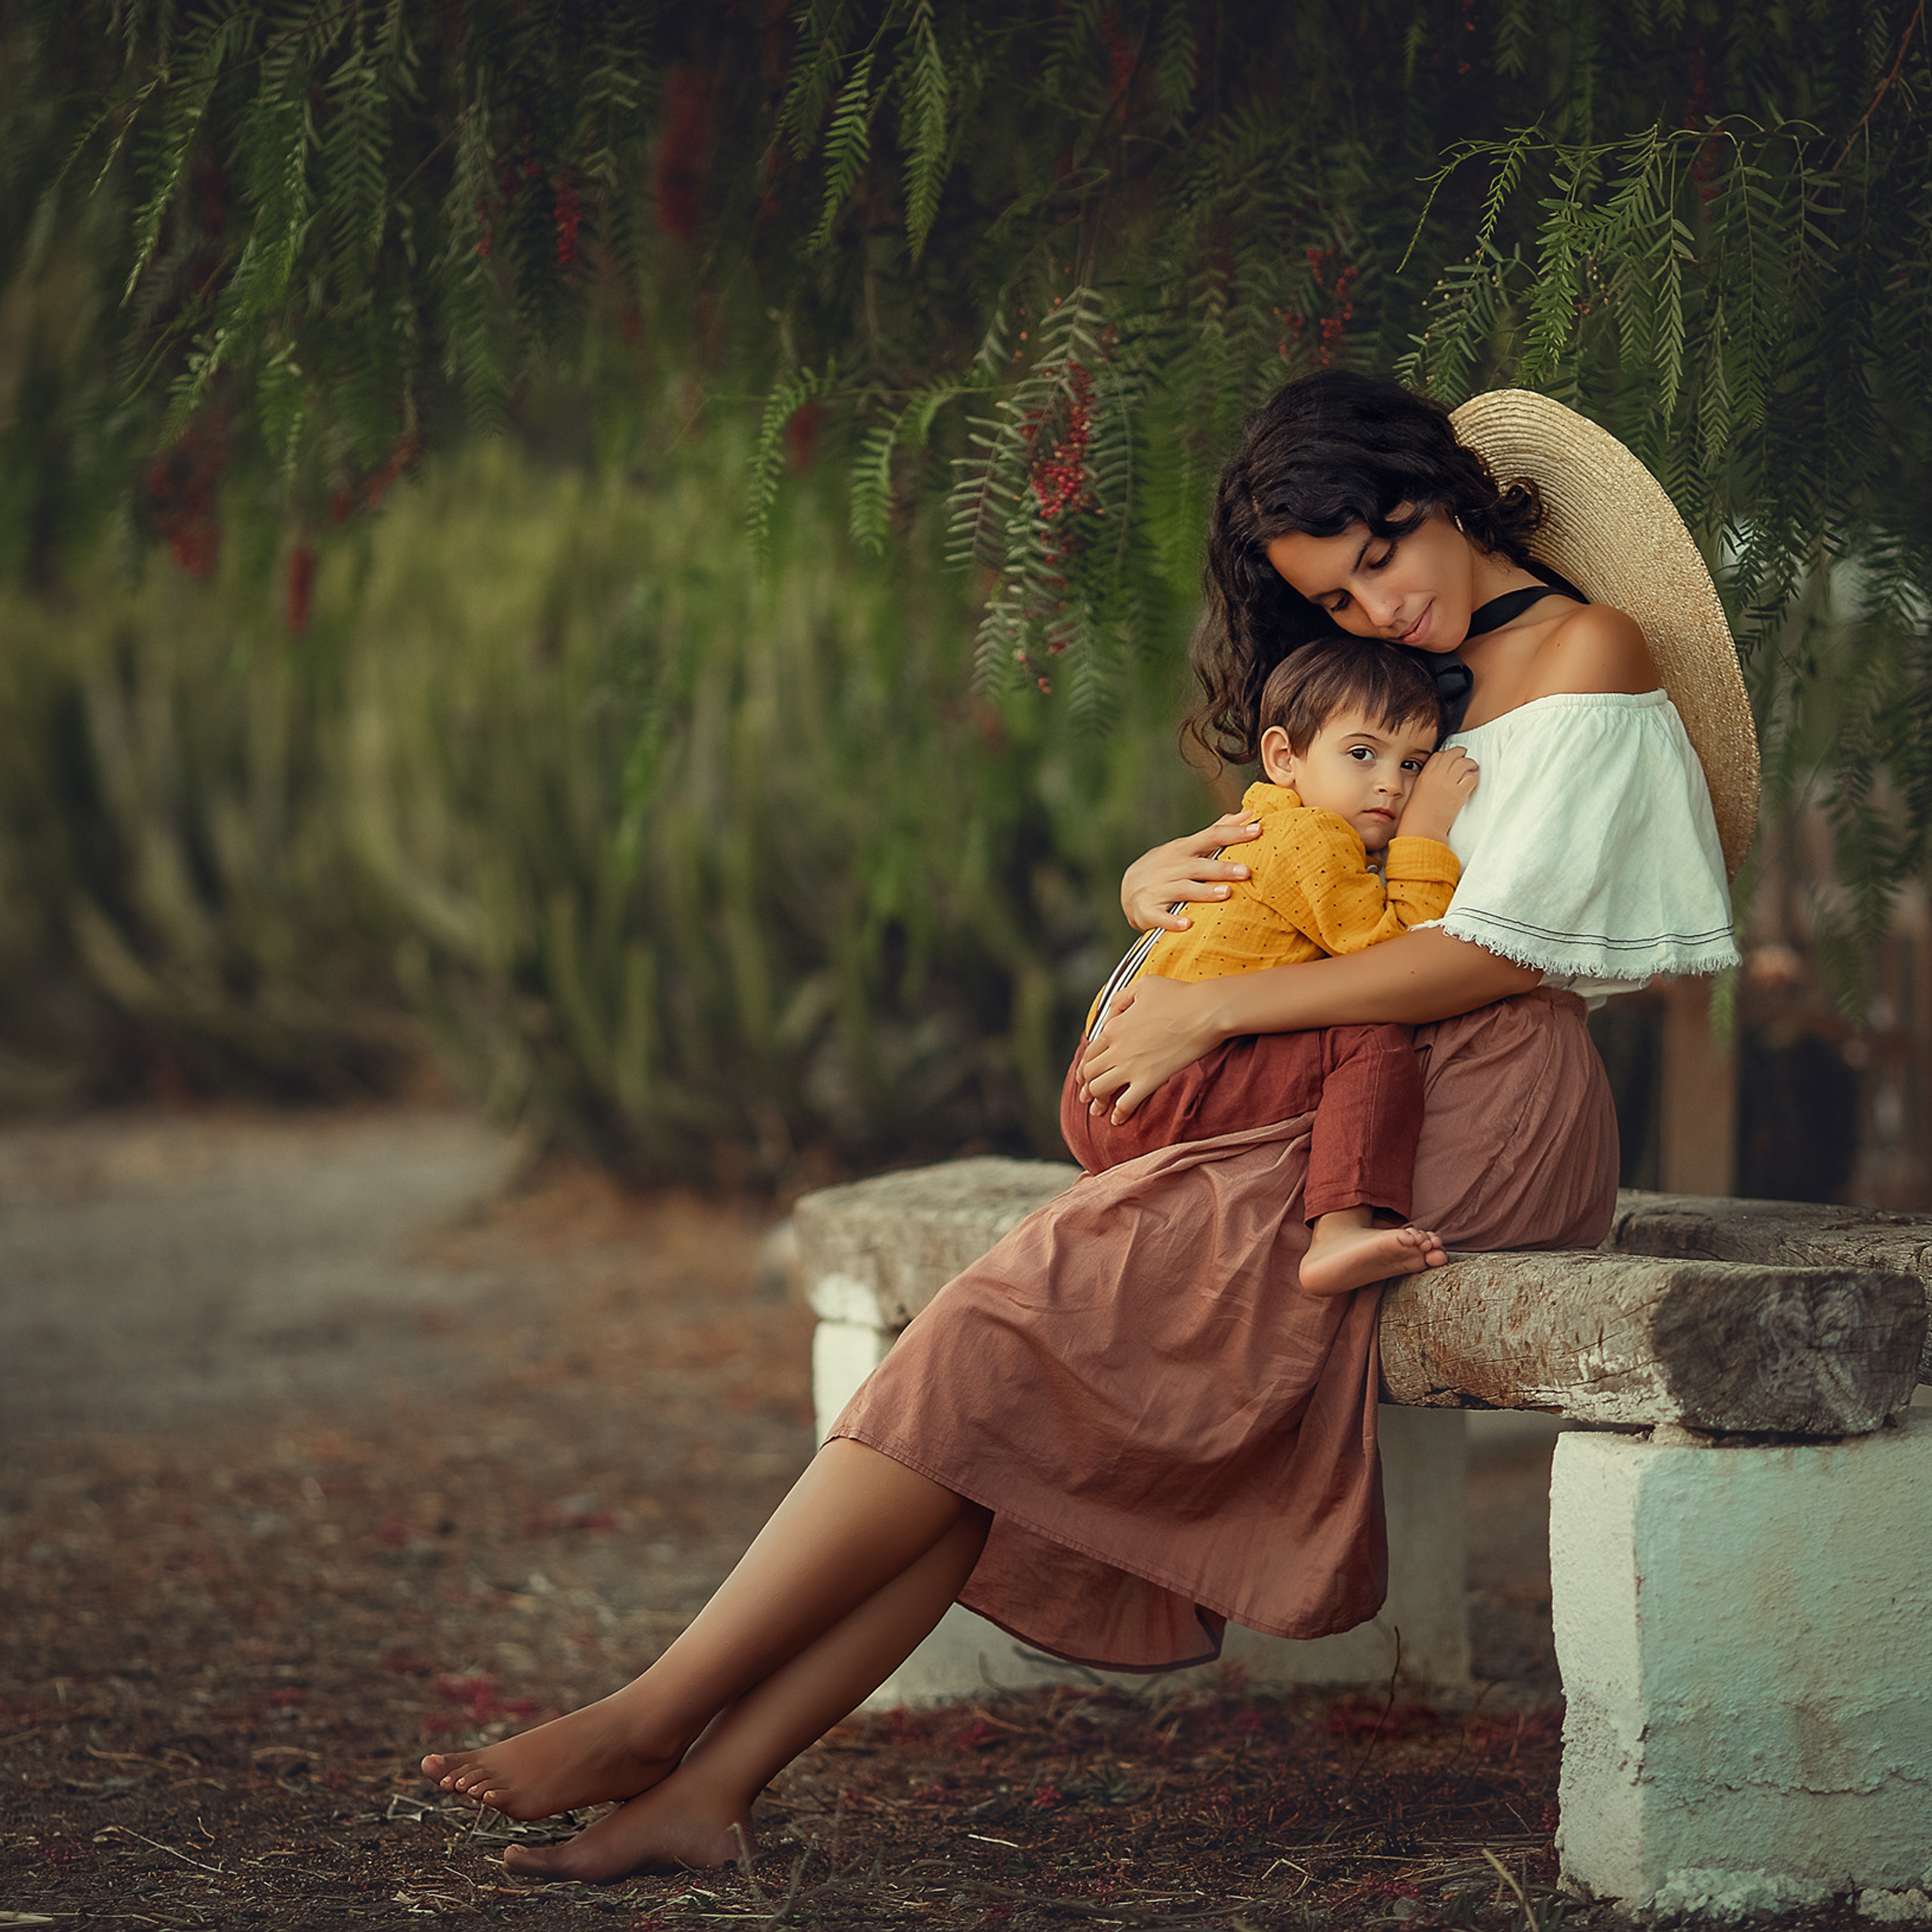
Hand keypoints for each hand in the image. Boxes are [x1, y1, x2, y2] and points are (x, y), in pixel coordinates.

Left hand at [1077, 975, 1224, 1121]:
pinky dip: (1119, 1114)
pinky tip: (1117, 1120)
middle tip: (1086, 1097)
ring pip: (1100, 1089)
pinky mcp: (1150, 1080)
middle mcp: (1117, 1048)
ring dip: (1097, 1101)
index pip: (1089, 1053)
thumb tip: (1110, 1013)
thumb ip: (1121, 998)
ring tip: (1098, 1110)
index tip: (1084, 1077)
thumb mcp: (1144, 985)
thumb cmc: (1179, 995)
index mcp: (1113, 1027)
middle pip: (1089, 1074)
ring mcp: (1131, 1066)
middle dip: (1086, 1087)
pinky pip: (1126, 1103)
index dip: (1083, 1067)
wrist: (1205, 1011)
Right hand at [1120, 811, 1261, 932]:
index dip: (1234, 833)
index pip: (1210, 837)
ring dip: (1204, 892)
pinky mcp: (1147, 910)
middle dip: (1222, 868)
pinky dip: (1172, 920)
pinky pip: (1160, 916)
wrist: (1128, 889)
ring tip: (1226, 893)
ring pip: (1183, 889)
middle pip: (1198, 866)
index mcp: (1182, 850)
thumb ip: (1216, 833)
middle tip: (1245, 871)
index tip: (1257, 829)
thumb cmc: (1167, 867)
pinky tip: (1187, 924)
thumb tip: (1248, 814)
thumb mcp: (1187, 847)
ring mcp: (1158, 888)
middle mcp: (1170, 867)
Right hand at [1397, 748, 1478, 842]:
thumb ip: (1427, 782)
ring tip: (1473, 768)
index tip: (1452, 757)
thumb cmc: (1416, 816)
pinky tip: (1473, 781)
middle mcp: (1436, 776)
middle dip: (1461, 753)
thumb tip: (1438, 778)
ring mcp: (1448, 783)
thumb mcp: (1417, 793)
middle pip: (1452, 755)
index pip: (1438, 756)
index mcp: (1425, 775)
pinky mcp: (1459, 793)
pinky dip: (1475, 777)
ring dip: (1471, 764)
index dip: (1447, 755)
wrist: (1422, 829)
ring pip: (1464, 763)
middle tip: (1466, 756)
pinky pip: (1471, 778)